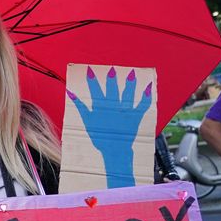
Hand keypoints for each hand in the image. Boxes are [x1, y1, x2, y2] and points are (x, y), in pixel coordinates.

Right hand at [67, 67, 152, 188]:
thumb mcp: (87, 122)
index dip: (92, 80)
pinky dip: (146, 96)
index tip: (90, 70)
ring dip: (129, 84)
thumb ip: (80, 107)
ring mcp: (125, 112)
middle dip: (112, 79)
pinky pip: (142, 105)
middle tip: (112, 69)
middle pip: (112, 90)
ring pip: (128, 95)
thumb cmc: (100, 138)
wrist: (115, 150)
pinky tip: (149, 87)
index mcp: (100, 109)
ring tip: (132, 73)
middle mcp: (113, 108)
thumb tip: (71, 94)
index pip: (95, 91)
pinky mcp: (136, 117)